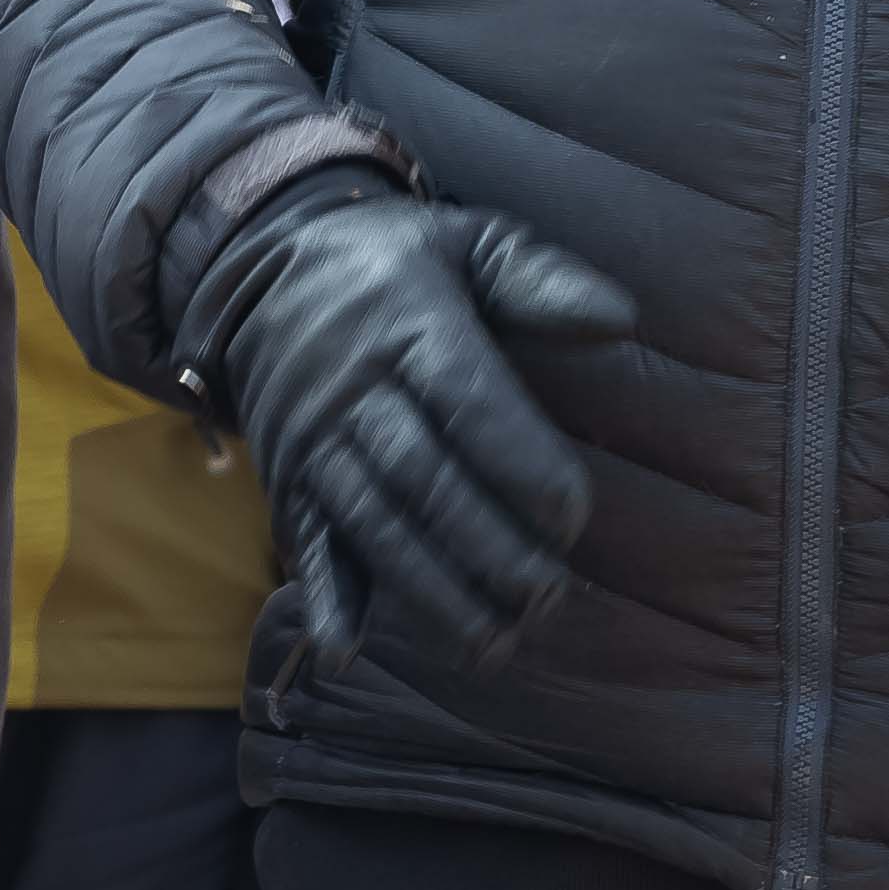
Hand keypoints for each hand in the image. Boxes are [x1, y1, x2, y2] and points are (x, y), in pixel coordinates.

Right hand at [195, 189, 637, 666]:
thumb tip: (622, 319)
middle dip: (487, 545)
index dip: (520, 465)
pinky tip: (346, 647)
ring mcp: (311, 436)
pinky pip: (304, 537)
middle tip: (548, 596)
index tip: (573, 519)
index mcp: (409, 319)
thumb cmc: (399, 260)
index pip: (468, 402)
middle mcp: (353, 384)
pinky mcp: (285, 476)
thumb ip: (544, 282)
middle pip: (423, 476)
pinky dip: (324, 593)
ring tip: (494, 642)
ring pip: (373, 521)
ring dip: (430, 589)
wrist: (266, 266)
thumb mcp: (472, 242)